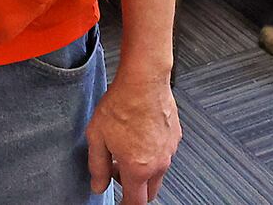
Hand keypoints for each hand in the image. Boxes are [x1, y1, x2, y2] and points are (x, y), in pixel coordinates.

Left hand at [86, 73, 180, 204]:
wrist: (144, 80)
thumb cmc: (122, 103)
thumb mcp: (97, 137)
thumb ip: (97, 166)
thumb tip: (98, 185)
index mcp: (138, 168)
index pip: (135, 202)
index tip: (119, 201)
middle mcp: (158, 163)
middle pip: (149, 192)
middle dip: (134, 189)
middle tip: (118, 170)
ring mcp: (169, 151)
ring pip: (158, 172)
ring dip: (143, 170)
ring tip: (126, 147)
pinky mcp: (175, 137)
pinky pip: (164, 154)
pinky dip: (152, 153)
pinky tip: (139, 134)